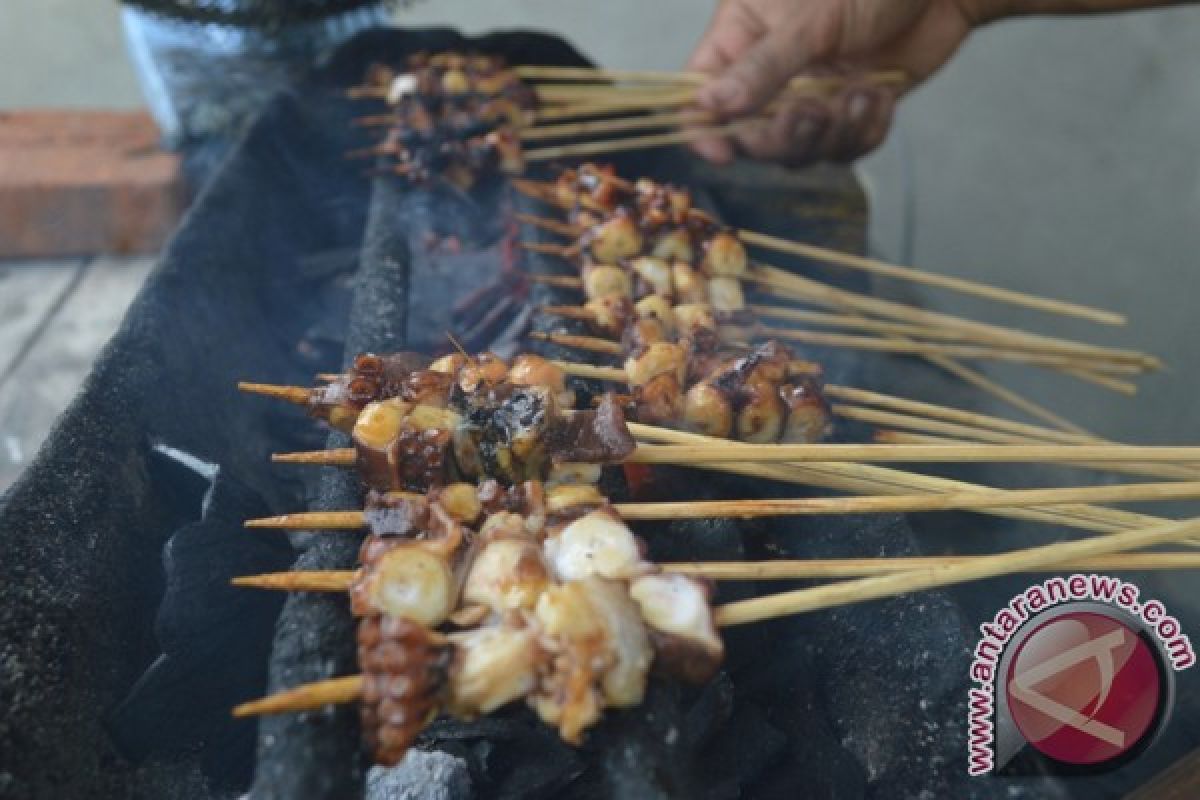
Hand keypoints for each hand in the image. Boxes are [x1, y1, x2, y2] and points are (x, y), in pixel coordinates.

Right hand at [688, 0, 986, 164]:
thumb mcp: (810, 17)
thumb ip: (763, 66)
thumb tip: (710, 106)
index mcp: (741, 35)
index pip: (699, 91)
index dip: (704, 129)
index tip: (723, 154)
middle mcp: (770, 71)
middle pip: (749, 135)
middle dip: (782, 136)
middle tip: (810, 113)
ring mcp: (810, 94)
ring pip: (798, 150)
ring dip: (831, 134)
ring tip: (860, 95)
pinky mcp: (848, 111)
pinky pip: (843, 149)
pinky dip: (864, 132)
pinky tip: (882, 96)